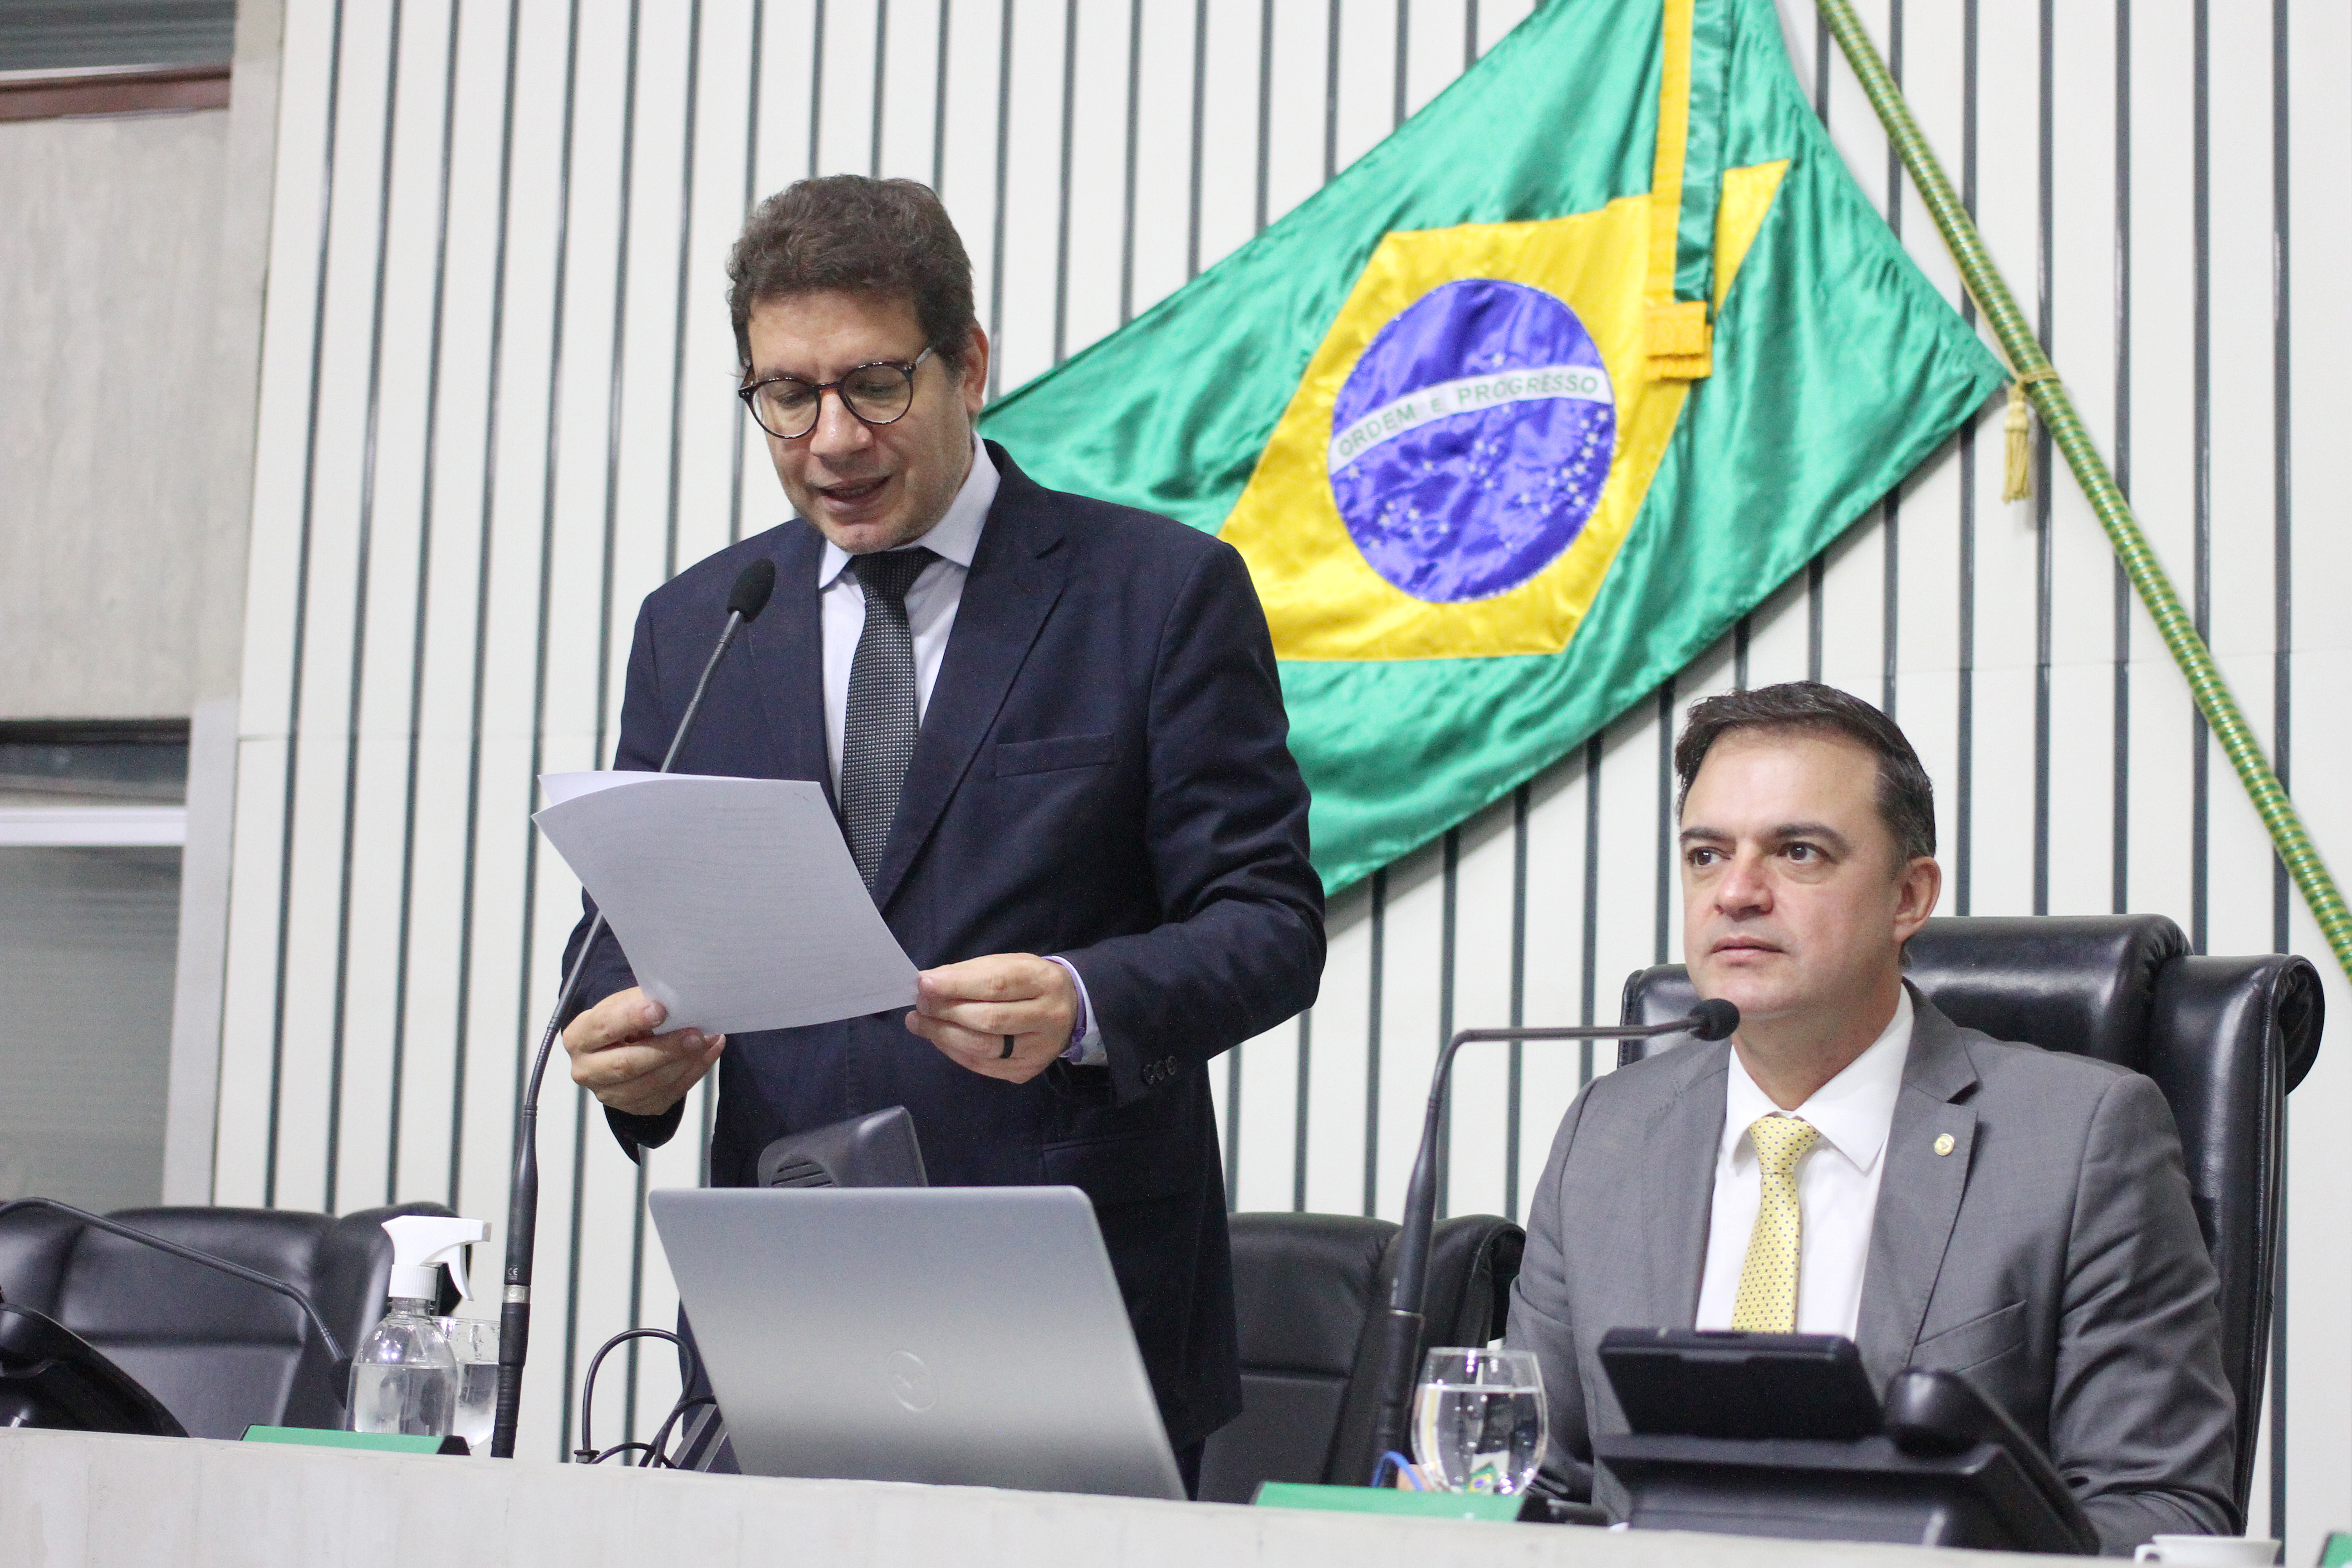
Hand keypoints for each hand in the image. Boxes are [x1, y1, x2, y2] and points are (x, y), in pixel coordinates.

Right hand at [562, 987, 724, 1116]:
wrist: (621, 1046)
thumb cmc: (623, 1019)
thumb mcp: (625, 1002)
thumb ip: (642, 1001)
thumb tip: (676, 1001)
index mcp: (578, 1037)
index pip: (604, 1028)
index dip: (631, 1019)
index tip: (660, 1009)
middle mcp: (586, 1070)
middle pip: (626, 1064)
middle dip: (665, 1049)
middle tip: (695, 1033)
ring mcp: (609, 1094)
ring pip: (649, 1084)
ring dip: (684, 1063)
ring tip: (708, 1039)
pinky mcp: (635, 1107)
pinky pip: (668, 1094)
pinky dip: (693, 1073)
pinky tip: (708, 1052)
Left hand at [906, 954, 1076, 1084]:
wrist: (1070, 1008)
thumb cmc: (1029, 982)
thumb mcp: (1007, 965)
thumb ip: (971, 973)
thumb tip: (929, 983)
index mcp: (1043, 981)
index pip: (996, 984)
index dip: (957, 985)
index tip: (924, 984)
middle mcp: (1047, 1017)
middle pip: (989, 1019)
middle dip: (946, 1012)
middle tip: (920, 1005)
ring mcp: (1039, 1049)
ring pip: (984, 1048)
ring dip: (944, 1034)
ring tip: (920, 1022)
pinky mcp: (1027, 1070)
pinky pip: (983, 1066)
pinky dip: (955, 1052)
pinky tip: (940, 1039)